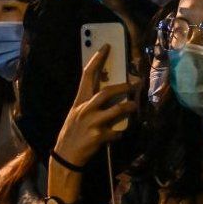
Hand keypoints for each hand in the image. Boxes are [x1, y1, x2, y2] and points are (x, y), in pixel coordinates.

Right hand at [48, 45, 136, 203]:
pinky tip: (119, 134)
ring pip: (117, 110)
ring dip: (129, 107)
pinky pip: (117, 131)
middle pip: (107, 92)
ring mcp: (92, 123)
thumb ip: (91, 103)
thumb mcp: (78, 114)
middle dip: (124, 87)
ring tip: (135, 106)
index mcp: (79, 102)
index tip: (106, 47)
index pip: (87, 76)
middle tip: (136, 84)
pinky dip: (120, 132)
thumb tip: (112, 90)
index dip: (97, 60)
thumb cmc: (74, 132)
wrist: (65, 157)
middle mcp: (84, 110)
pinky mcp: (98, 137)